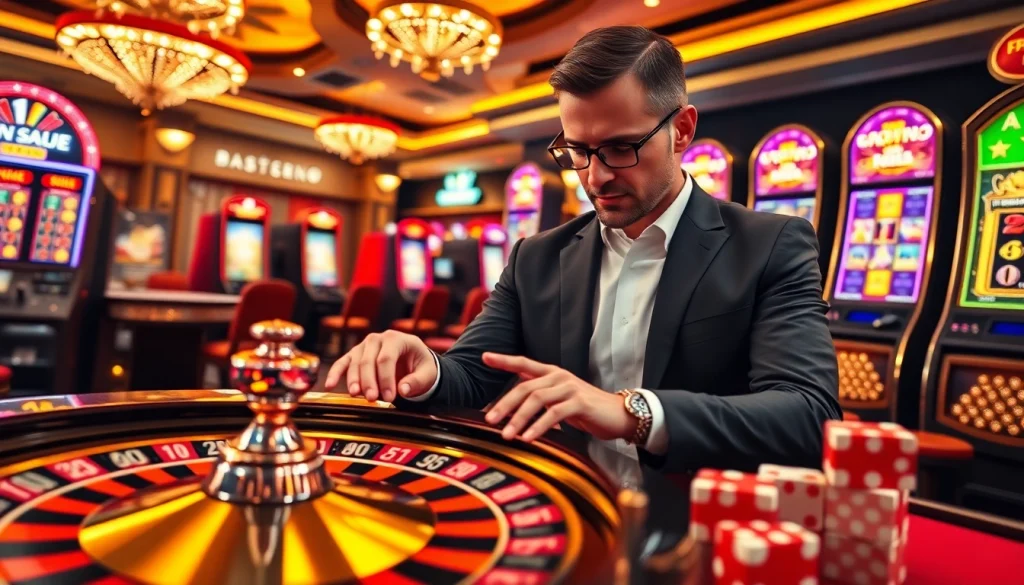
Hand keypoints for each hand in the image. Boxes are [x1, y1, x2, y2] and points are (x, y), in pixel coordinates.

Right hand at [324, 330, 436, 402]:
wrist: (414, 361)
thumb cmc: (420, 366)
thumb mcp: (427, 373)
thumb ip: (417, 381)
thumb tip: (403, 389)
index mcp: (397, 339)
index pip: (386, 358)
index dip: (386, 378)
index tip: (390, 397)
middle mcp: (378, 339)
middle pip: (368, 360)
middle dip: (369, 381)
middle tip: (372, 398)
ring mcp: (364, 346)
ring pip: (355, 362)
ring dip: (354, 380)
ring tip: (356, 395)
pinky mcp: (355, 355)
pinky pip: (343, 363)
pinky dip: (335, 373)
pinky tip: (329, 386)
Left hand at [482, 352, 636, 442]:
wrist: (619, 415)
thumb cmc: (587, 409)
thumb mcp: (561, 400)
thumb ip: (541, 396)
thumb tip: (513, 403)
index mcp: (552, 373)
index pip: (524, 363)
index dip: (504, 360)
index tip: (484, 357)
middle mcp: (559, 377)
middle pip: (525, 387)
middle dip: (504, 404)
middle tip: (489, 419)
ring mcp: (570, 388)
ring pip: (537, 400)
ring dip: (518, 418)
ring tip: (506, 434)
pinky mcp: (580, 403)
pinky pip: (554, 414)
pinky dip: (538, 426)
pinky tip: (528, 437)